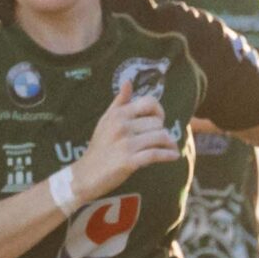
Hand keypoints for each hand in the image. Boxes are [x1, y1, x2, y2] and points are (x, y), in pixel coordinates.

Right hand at [72, 76, 180, 203]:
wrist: (85, 175)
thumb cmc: (98, 147)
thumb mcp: (105, 121)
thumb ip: (119, 102)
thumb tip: (128, 82)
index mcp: (117, 114)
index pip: (149, 103)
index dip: (158, 111)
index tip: (158, 121)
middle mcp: (121, 126)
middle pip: (158, 123)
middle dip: (162, 132)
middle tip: (159, 140)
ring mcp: (125, 144)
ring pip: (160, 137)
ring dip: (169, 144)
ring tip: (170, 148)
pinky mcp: (128, 161)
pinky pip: (156, 154)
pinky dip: (168, 155)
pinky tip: (173, 156)